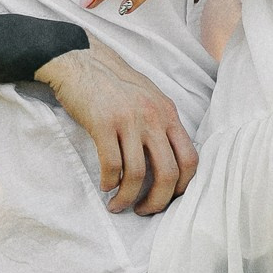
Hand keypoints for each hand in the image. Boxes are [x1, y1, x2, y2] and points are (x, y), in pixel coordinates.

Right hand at [36, 31, 199, 214]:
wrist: (81, 61)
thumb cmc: (115, 84)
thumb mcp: (149, 99)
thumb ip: (161, 125)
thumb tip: (170, 163)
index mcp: (168, 113)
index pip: (190, 159)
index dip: (182, 186)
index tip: (167, 198)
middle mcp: (154, 117)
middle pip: (168, 172)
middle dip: (157, 201)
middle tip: (143, 211)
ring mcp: (129, 120)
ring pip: (137, 174)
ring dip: (127, 198)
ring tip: (118, 205)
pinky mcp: (103, 124)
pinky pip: (112, 165)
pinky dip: (109, 183)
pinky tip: (105, 187)